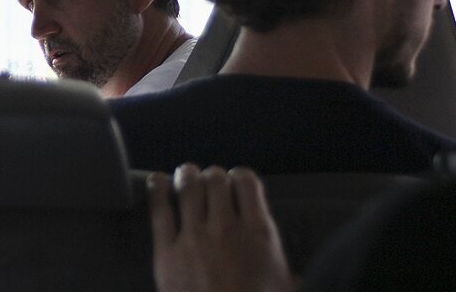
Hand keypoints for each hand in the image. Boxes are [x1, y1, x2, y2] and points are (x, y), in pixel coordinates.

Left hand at [148, 164, 292, 291]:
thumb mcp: (284, 291)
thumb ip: (292, 280)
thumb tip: (298, 279)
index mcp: (259, 234)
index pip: (247, 182)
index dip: (240, 177)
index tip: (235, 183)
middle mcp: (226, 228)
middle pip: (215, 179)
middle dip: (212, 176)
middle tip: (208, 182)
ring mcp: (194, 237)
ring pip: (187, 187)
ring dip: (186, 175)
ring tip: (185, 175)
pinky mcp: (166, 251)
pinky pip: (159, 210)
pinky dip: (157, 189)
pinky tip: (157, 181)